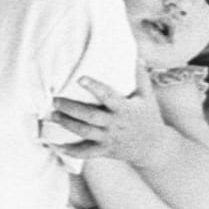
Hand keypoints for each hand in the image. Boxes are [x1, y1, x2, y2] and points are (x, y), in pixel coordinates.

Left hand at [46, 76, 174, 168]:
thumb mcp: (147, 97)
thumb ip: (140, 76)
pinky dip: (70, 151)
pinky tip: (56, 146)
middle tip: (55, 100)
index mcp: (124, 109)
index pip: (108, 96)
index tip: (80, 78)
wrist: (155, 148)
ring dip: (67, 124)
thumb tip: (137, 56)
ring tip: (53, 115)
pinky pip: (86, 153)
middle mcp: (115, 124)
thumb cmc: (149, 117)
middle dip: (71, 108)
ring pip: (84, 132)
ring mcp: (109, 139)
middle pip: (90, 116)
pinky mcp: (105, 150)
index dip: (94, 87)